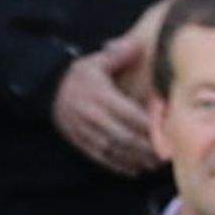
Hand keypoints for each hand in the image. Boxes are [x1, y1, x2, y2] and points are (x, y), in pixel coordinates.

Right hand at [50, 38, 164, 175]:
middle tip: (167, 155)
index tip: (167, 132)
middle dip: (146, 148)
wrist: (46, 91)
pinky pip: (101, 157)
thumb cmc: (77, 76)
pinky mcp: (81, 142)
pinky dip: (119, 166)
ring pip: (115, 150)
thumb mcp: (95, 62)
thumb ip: (117, 54)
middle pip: (124, 136)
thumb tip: (138, 44)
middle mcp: (93, 116)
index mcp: (100, 96)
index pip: (129, 114)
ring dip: (136, 159)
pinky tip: (134, 170)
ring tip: (155, 164)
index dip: (148, 126)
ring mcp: (86, 132)